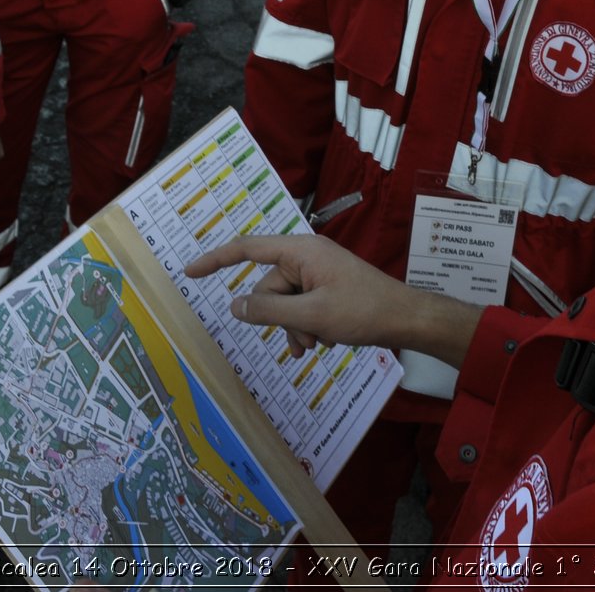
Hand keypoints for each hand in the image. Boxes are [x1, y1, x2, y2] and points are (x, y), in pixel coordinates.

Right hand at [185, 234, 482, 365]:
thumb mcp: (311, 315)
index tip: (190, 271)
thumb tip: (235, 306)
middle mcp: (306, 256)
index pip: (248, 248)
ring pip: (284, 303)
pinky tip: (323, 343)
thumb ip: (269, 310)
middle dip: (278, 319)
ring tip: (316, 346)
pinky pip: (301, 306)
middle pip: (268, 287)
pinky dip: (306, 326)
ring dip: (294, 328)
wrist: (405, 319)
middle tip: (303, 342)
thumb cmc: (362, 311)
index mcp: (300, 251)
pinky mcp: (327, 287)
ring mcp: (318, 272)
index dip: (216, 259)